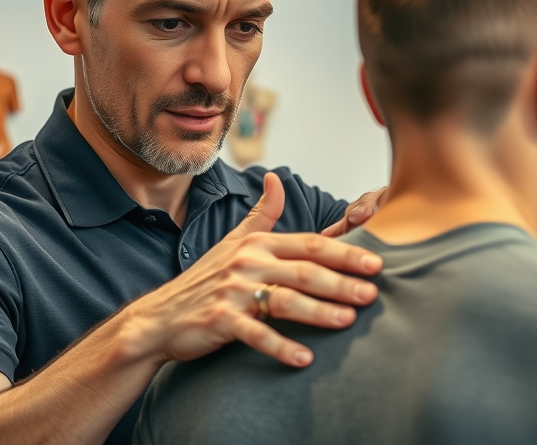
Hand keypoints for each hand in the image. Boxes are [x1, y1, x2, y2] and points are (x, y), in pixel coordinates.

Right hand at [122, 173, 382, 368]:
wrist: (160, 317)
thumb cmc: (204, 280)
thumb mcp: (233, 241)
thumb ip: (262, 213)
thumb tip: (276, 178)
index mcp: (256, 244)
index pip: (308, 245)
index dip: (344, 253)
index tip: (375, 262)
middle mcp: (247, 264)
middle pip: (303, 271)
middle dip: (340, 282)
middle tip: (372, 294)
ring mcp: (233, 292)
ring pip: (284, 301)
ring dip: (319, 312)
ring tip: (348, 321)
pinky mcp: (221, 321)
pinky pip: (256, 334)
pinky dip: (281, 347)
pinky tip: (305, 359)